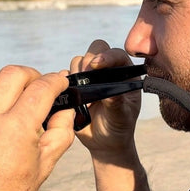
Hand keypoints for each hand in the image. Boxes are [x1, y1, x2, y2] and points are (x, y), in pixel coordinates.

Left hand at [0, 65, 74, 190]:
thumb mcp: (46, 164)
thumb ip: (62, 131)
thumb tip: (66, 108)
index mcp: (16, 130)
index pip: (42, 88)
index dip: (56, 81)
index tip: (60, 82)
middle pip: (13, 74)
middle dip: (32, 75)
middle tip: (37, 86)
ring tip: (4, 93)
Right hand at [70, 40, 141, 159]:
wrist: (104, 141)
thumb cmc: (119, 126)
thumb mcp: (121, 117)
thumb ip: (117, 104)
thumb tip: (110, 92)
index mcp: (125, 73)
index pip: (116, 54)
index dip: (106, 56)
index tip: (96, 64)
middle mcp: (107, 70)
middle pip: (96, 49)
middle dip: (88, 60)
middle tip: (85, 76)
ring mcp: (90, 76)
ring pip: (78, 60)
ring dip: (77, 73)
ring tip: (82, 95)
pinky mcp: (74, 84)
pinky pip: (64, 75)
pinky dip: (64, 82)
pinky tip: (71, 97)